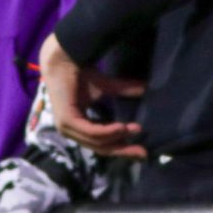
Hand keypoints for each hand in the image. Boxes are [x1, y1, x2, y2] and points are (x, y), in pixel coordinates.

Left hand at [39, 33, 145, 158]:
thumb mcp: (107, 87)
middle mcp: (71, 132)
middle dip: (122, 150)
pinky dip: (108, 131)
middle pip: (100, 148)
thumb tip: (147, 89)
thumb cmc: (81, 73)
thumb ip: (124, 91)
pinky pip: (91, 131)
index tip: (141, 150)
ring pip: (97, 141)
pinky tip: (121, 127)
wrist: (65, 60)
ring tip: (134, 130)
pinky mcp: (67, 122)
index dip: (121, 147)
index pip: (100, 144)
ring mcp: (67, 128)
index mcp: (78, 127)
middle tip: (143, 152)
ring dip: (117, 138)